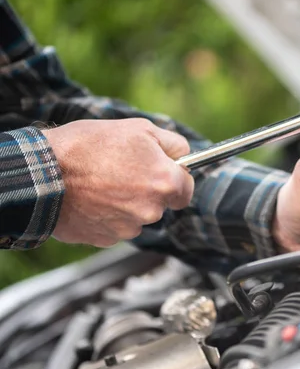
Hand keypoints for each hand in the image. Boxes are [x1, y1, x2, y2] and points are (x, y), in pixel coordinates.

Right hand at [43, 118, 193, 246]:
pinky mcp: (105, 239)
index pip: (187, 190)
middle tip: (124, 171)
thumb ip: (172, 144)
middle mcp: (152, 211)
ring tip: (102, 181)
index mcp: (165, 183)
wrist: (43, 172)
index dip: (176, 179)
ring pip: (138, 216)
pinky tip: (91, 197)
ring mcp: (128, 229)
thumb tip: (184, 155)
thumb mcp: (139, 129)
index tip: (163, 172)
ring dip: (127, 203)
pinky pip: (115, 226)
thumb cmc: (91, 146)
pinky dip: (107, 215)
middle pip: (161, 204)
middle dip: (148, 190)